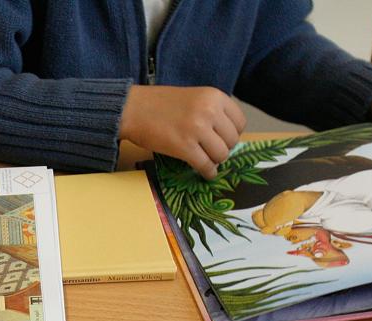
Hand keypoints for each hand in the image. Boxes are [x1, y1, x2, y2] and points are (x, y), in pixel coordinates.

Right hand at [119, 85, 245, 178]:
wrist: (132, 109)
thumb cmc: (158, 104)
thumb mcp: (193, 97)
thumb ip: (211, 111)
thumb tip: (226, 136)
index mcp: (215, 96)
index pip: (239, 122)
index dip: (232, 134)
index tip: (222, 139)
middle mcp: (210, 111)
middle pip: (232, 140)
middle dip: (223, 149)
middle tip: (211, 151)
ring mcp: (197, 129)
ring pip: (221, 155)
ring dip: (215, 161)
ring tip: (205, 160)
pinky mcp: (184, 147)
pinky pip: (205, 165)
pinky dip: (207, 172)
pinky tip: (205, 173)